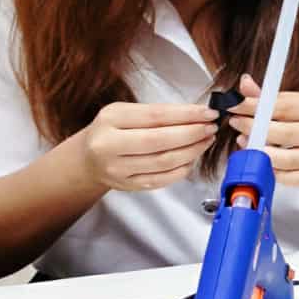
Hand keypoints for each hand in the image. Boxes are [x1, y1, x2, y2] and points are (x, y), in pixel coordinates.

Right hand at [78, 101, 218, 191]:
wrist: (87, 159)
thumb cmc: (112, 130)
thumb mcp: (126, 112)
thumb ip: (157, 113)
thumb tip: (197, 114)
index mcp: (111, 120)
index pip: (156, 116)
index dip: (187, 114)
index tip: (208, 112)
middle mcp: (110, 145)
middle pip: (161, 140)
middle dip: (193, 133)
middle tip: (211, 127)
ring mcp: (118, 169)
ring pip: (165, 162)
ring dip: (193, 150)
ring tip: (206, 140)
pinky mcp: (128, 186)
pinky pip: (163, 179)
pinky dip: (183, 168)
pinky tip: (192, 157)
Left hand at [228, 74, 298, 188]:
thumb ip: (274, 97)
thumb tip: (244, 85)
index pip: (284, 106)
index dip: (255, 106)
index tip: (235, 104)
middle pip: (282, 133)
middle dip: (252, 127)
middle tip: (237, 122)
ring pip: (283, 159)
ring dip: (258, 150)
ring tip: (246, 140)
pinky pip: (288, 178)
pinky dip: (270, 169)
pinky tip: (263, 158)